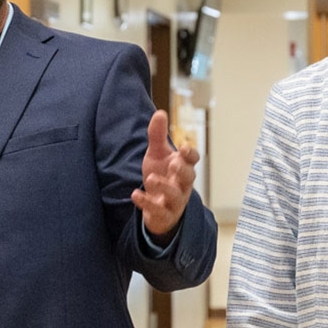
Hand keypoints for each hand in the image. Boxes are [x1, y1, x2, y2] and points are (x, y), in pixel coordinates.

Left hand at [132, 109, 199, 236]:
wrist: (157, 207)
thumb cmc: (161, 176)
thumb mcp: (156, 155)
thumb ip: (157, 136)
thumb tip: (160, 112)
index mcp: (183, 167)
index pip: (192, 160)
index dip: (190, 153)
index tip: (183, 147)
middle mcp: (182, 185)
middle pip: (189, 177)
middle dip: (183, 170)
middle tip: (173, 163)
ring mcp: (174, 201)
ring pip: (175, 196)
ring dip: (164, 187)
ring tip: (150, 178)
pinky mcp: (163, 215)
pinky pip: (159, 211)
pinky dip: (147, 203)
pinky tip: (135, 194)